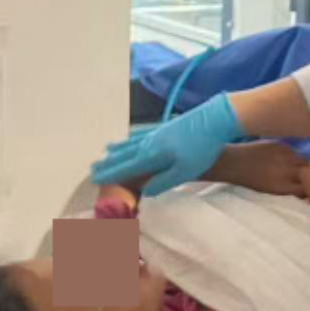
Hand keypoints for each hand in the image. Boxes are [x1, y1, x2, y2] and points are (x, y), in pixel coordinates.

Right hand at [91, 94, 243, 196]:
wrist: (215, 119)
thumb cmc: (202, 148)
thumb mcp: (184, 171)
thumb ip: (163, 181)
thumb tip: (144, 191)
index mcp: (152, 156)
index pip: (126, 168)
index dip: (110, 174)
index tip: (94, 179)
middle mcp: (150, 143)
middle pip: (125, 155)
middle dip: (109, 162)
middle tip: (93, 168)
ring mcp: (157, 133)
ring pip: (132, 143)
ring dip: (118, 149)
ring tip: (106, 151)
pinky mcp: (166, 127)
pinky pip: (142, 133)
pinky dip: (132, 137)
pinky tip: (132, 137)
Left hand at [212, 141, 309, 195]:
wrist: (234, 163)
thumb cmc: (251, 181)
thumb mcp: (270, 191)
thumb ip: (288, 189)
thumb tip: (303, 189)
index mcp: (282, 187)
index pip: (307, 188)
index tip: (309, 186)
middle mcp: (286, 172)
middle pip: (308, 171)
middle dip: (308, 173)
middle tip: (304, 174)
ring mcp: (284, 156)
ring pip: (303, 159)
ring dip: (302, 162)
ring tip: (294, 164)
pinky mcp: (280, 145)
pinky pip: (294, 150)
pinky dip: (292, 154)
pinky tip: (284, 156)